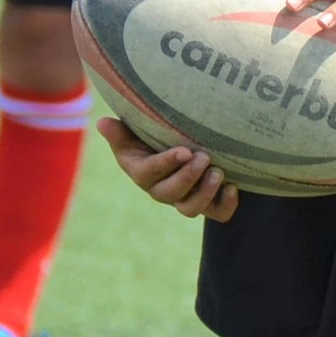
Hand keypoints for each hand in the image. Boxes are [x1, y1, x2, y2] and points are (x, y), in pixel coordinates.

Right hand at [100, 117, 239, 222]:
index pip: (150, 173)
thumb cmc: (149, 135)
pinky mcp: (207, 202)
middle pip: (171, 194)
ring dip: (205, 192)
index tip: (184, 151)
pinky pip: (217, 214)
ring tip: (218, 172)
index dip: (167, 164)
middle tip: (203, 156)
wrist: (174, 144)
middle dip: (189, 177)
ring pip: (191, 209)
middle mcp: (162, 190)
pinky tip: (233, 187)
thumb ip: (118, 131)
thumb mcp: (132, 131)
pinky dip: (226, 206)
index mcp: (142, 172)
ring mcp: (184, 198)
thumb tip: (102, 122)